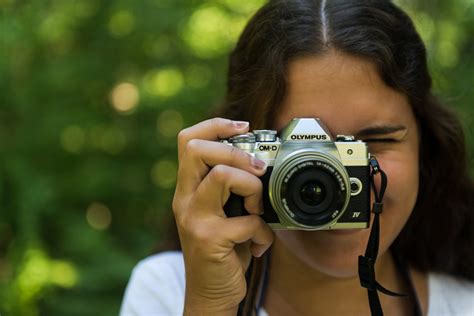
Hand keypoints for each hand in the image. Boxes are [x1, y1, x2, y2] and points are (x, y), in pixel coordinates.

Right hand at [172, 118, 273, 314]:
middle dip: (237, 153)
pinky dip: (263, 233)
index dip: (215, 125)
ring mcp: (194, 219)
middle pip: (199, 150)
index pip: (188, 140)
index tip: (243, 126)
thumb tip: (260, 160)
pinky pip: (247, 221)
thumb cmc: (222, 249)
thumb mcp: (221, 213)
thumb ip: (230, 189)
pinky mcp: (209, 240)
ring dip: (252, 188)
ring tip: (257, 209)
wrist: (210, 293)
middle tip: (257, 170)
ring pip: (221, 176)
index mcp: (188, 189)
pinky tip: (260, 244)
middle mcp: (184, 200)